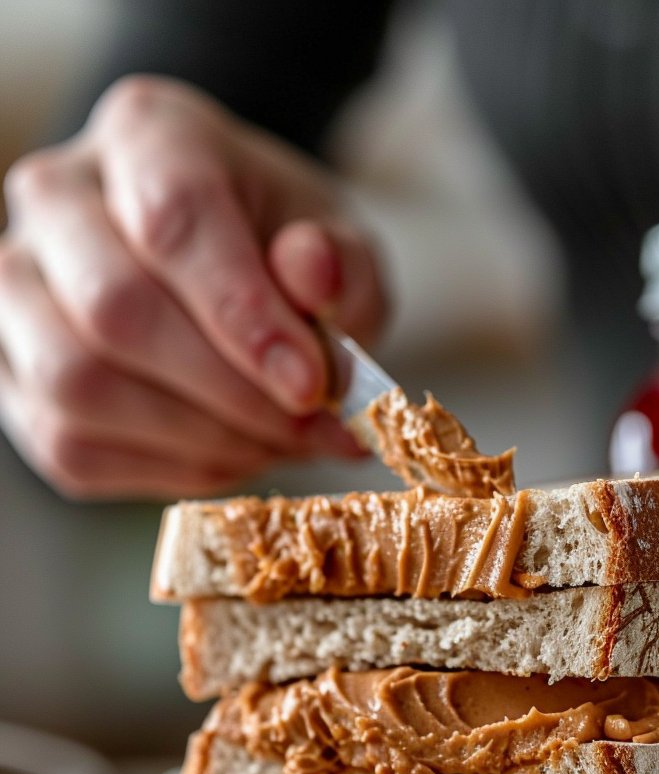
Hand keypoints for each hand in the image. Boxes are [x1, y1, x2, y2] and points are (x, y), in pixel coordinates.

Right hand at [0, 76, 388, 498]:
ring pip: (78, 383)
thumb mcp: (340, 248)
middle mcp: (56, 197)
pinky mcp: (13, 374)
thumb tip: (313, 276)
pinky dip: (167, 467)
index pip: (175, 220)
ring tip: (275, 444)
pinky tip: (229, 454)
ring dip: (196, 438)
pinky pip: (72, 444)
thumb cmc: (285, 257)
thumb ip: (340, 263)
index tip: (311, 385)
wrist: (231, 277)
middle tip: (307, 427)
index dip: (245, 316)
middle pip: (115, 309)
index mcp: (147, 134)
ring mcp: (18, 288)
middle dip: (227, 391)